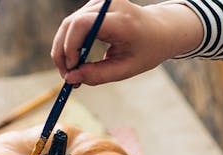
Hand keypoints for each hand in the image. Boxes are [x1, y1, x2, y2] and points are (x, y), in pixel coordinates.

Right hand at [51, 0, 202, 85]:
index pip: (83, 24)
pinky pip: (74, 23)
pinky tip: (76, 59)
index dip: (70, 46)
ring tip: (71, 71)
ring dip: (63, 48)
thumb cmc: (146, 50)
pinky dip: (70, 42)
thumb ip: (98, 75)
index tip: (71, 70)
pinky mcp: (95, 4)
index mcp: (122, 20)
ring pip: (69, 23)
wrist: (160, 30)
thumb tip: (70, 79)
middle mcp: (109, 4)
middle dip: (62, 51)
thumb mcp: (127, 68)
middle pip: (71, 23)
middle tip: (66, 76)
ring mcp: (101, 1)